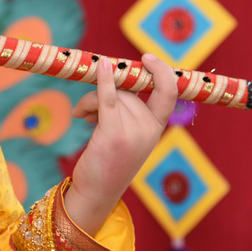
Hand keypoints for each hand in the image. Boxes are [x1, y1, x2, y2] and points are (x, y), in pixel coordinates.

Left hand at [64, 53, 176, 234]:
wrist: (97, 193)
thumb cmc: (108, 161)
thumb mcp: (126, 134)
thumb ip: (126, 110)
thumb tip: (111, 73)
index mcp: (157, 127)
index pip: (170, 92)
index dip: (162, 70)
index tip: (147, 58)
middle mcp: (150, 129)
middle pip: (127, 90)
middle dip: (105, 91)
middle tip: (86, 109)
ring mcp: (133, 132)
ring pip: (111, 94)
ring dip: (90, 100)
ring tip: (81, 115)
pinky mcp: (113, 134)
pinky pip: (108, 98)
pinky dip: (104, 80)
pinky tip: (101, 67)